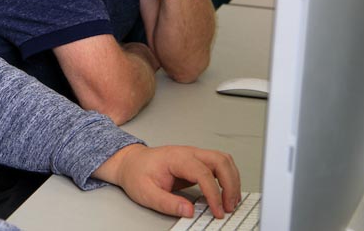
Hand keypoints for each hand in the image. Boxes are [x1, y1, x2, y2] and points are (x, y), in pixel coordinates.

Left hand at [95, 144, 240, 218]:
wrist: (130, 162)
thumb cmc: (136, 173)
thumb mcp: (146, 193)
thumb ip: (167, 203)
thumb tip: (188, 211)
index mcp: (176, 158)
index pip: (203, 173)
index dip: (214, 193)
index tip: (217, 211)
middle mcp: (188, 153)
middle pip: (220, 160)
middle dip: (230, 184)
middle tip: (229, 206)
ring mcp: (194, 155)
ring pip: (224, 160)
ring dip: (232, 180)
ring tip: (231, 202)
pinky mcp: (197, 161)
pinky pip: (219, 165)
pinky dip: (228, 177)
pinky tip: (226, 193)